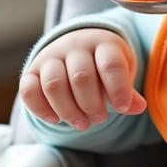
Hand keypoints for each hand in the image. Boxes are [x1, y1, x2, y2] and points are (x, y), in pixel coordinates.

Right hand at [18, 27, 145, 129]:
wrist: (77, 45)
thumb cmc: (104, 64)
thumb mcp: (121, 72)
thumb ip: (127, 91)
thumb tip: (138, 107)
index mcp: (102, 43)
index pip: (110, 64)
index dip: (118, 89)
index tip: (122, 108)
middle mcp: (74, 46)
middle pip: (81, 77)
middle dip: (92, 105)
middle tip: (100, 118)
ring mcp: (51, 57)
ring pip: (54, 85)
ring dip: (69, 111)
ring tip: (82, 124)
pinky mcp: (32, 71)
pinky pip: (28, 90)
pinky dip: (41, 109)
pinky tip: (56, 119)